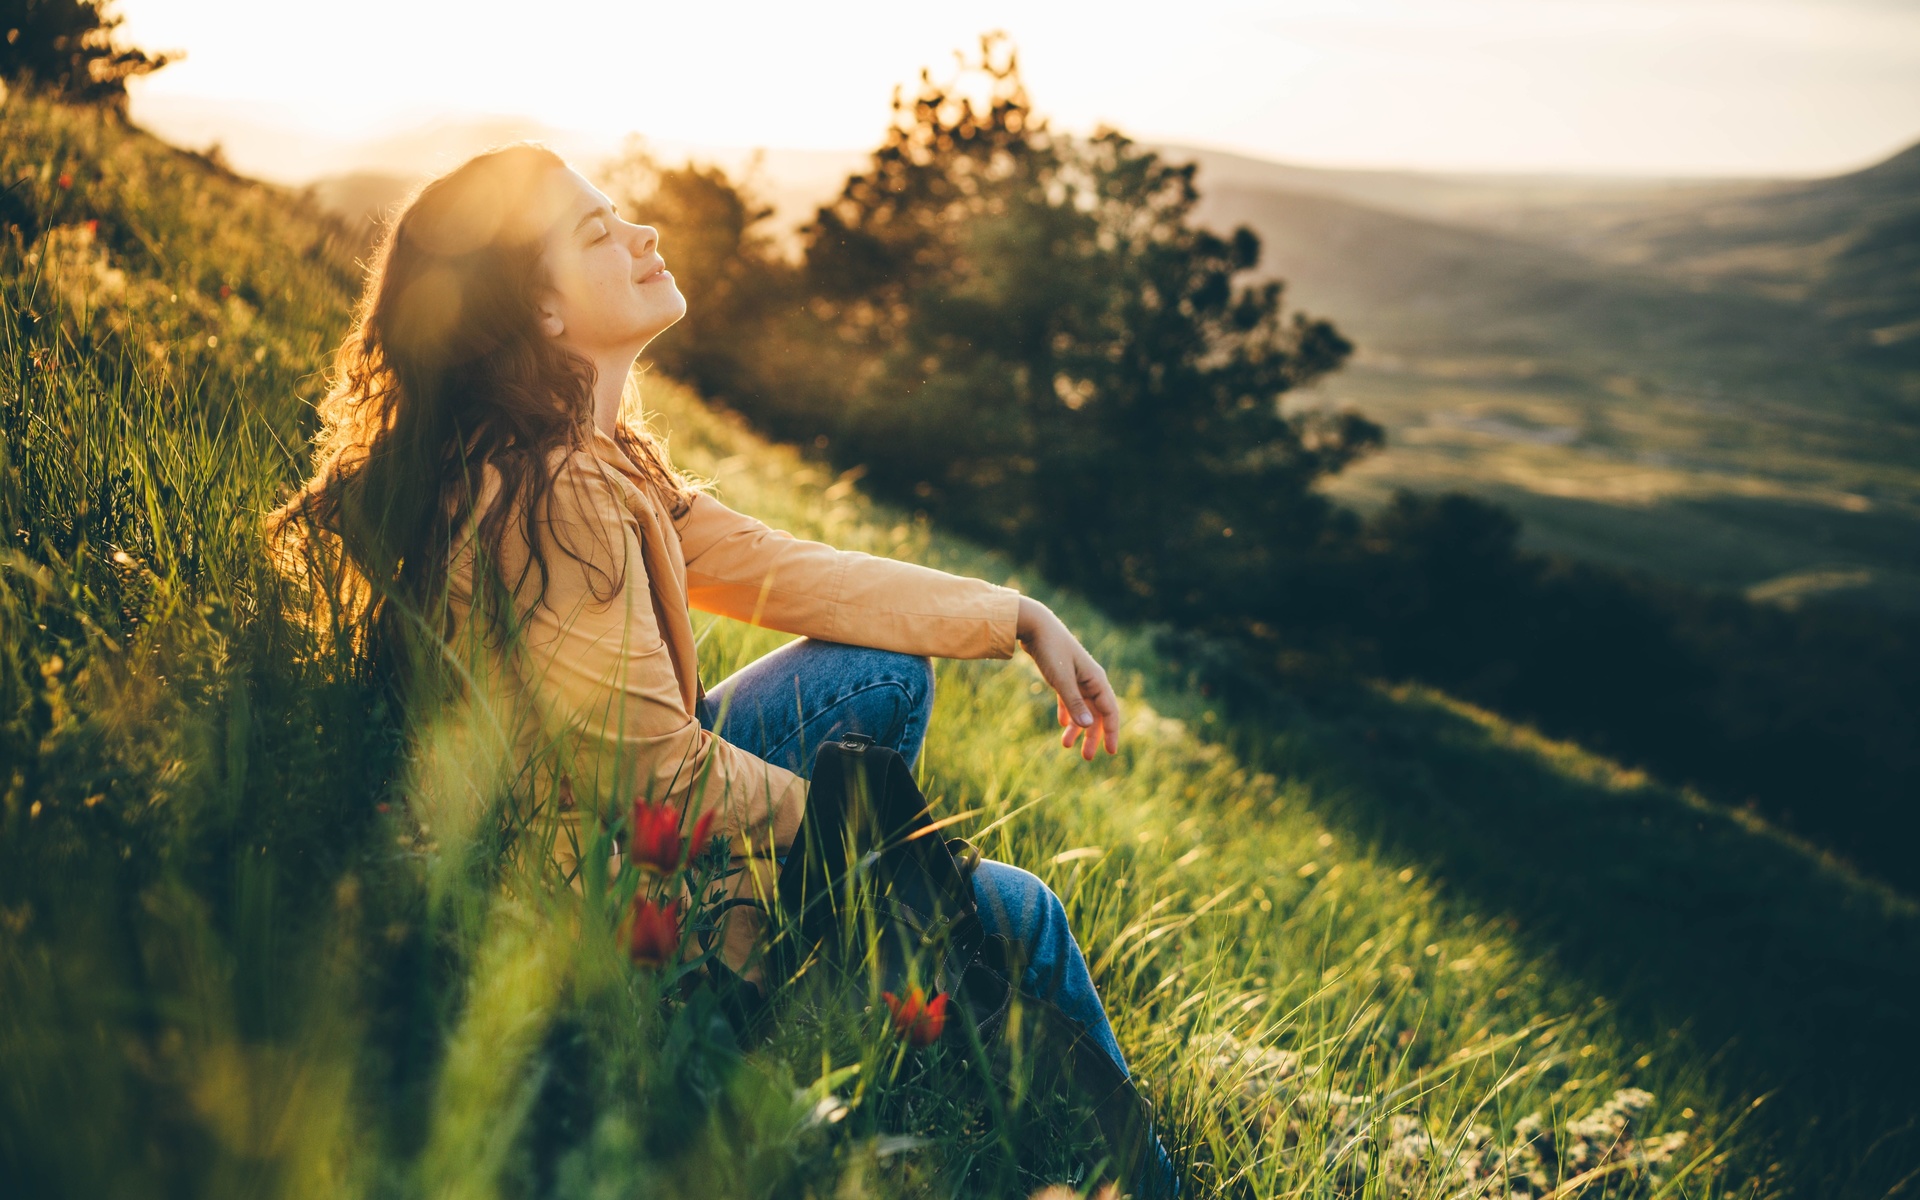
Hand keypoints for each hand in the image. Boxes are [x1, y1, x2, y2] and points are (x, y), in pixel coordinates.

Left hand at [1017, 597, 1120, 759]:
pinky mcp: (1063, 675)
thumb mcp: (1061, 679)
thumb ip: (1074, 703)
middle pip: (1096, 713)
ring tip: (1066, 745)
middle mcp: (1090, 680)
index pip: (1110, 711)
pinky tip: (1062, 725)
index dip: (1111, 732)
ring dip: (1077, 728)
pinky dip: (1067, 713)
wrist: (1034, 625)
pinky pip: (1069, 699)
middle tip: (1087, 758)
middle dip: (1093, 736)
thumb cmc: (1050, 650)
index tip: (1111, 752)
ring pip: (1082, 708)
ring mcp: (1077, 678)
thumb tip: (1087, 727)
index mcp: (1096, 680)